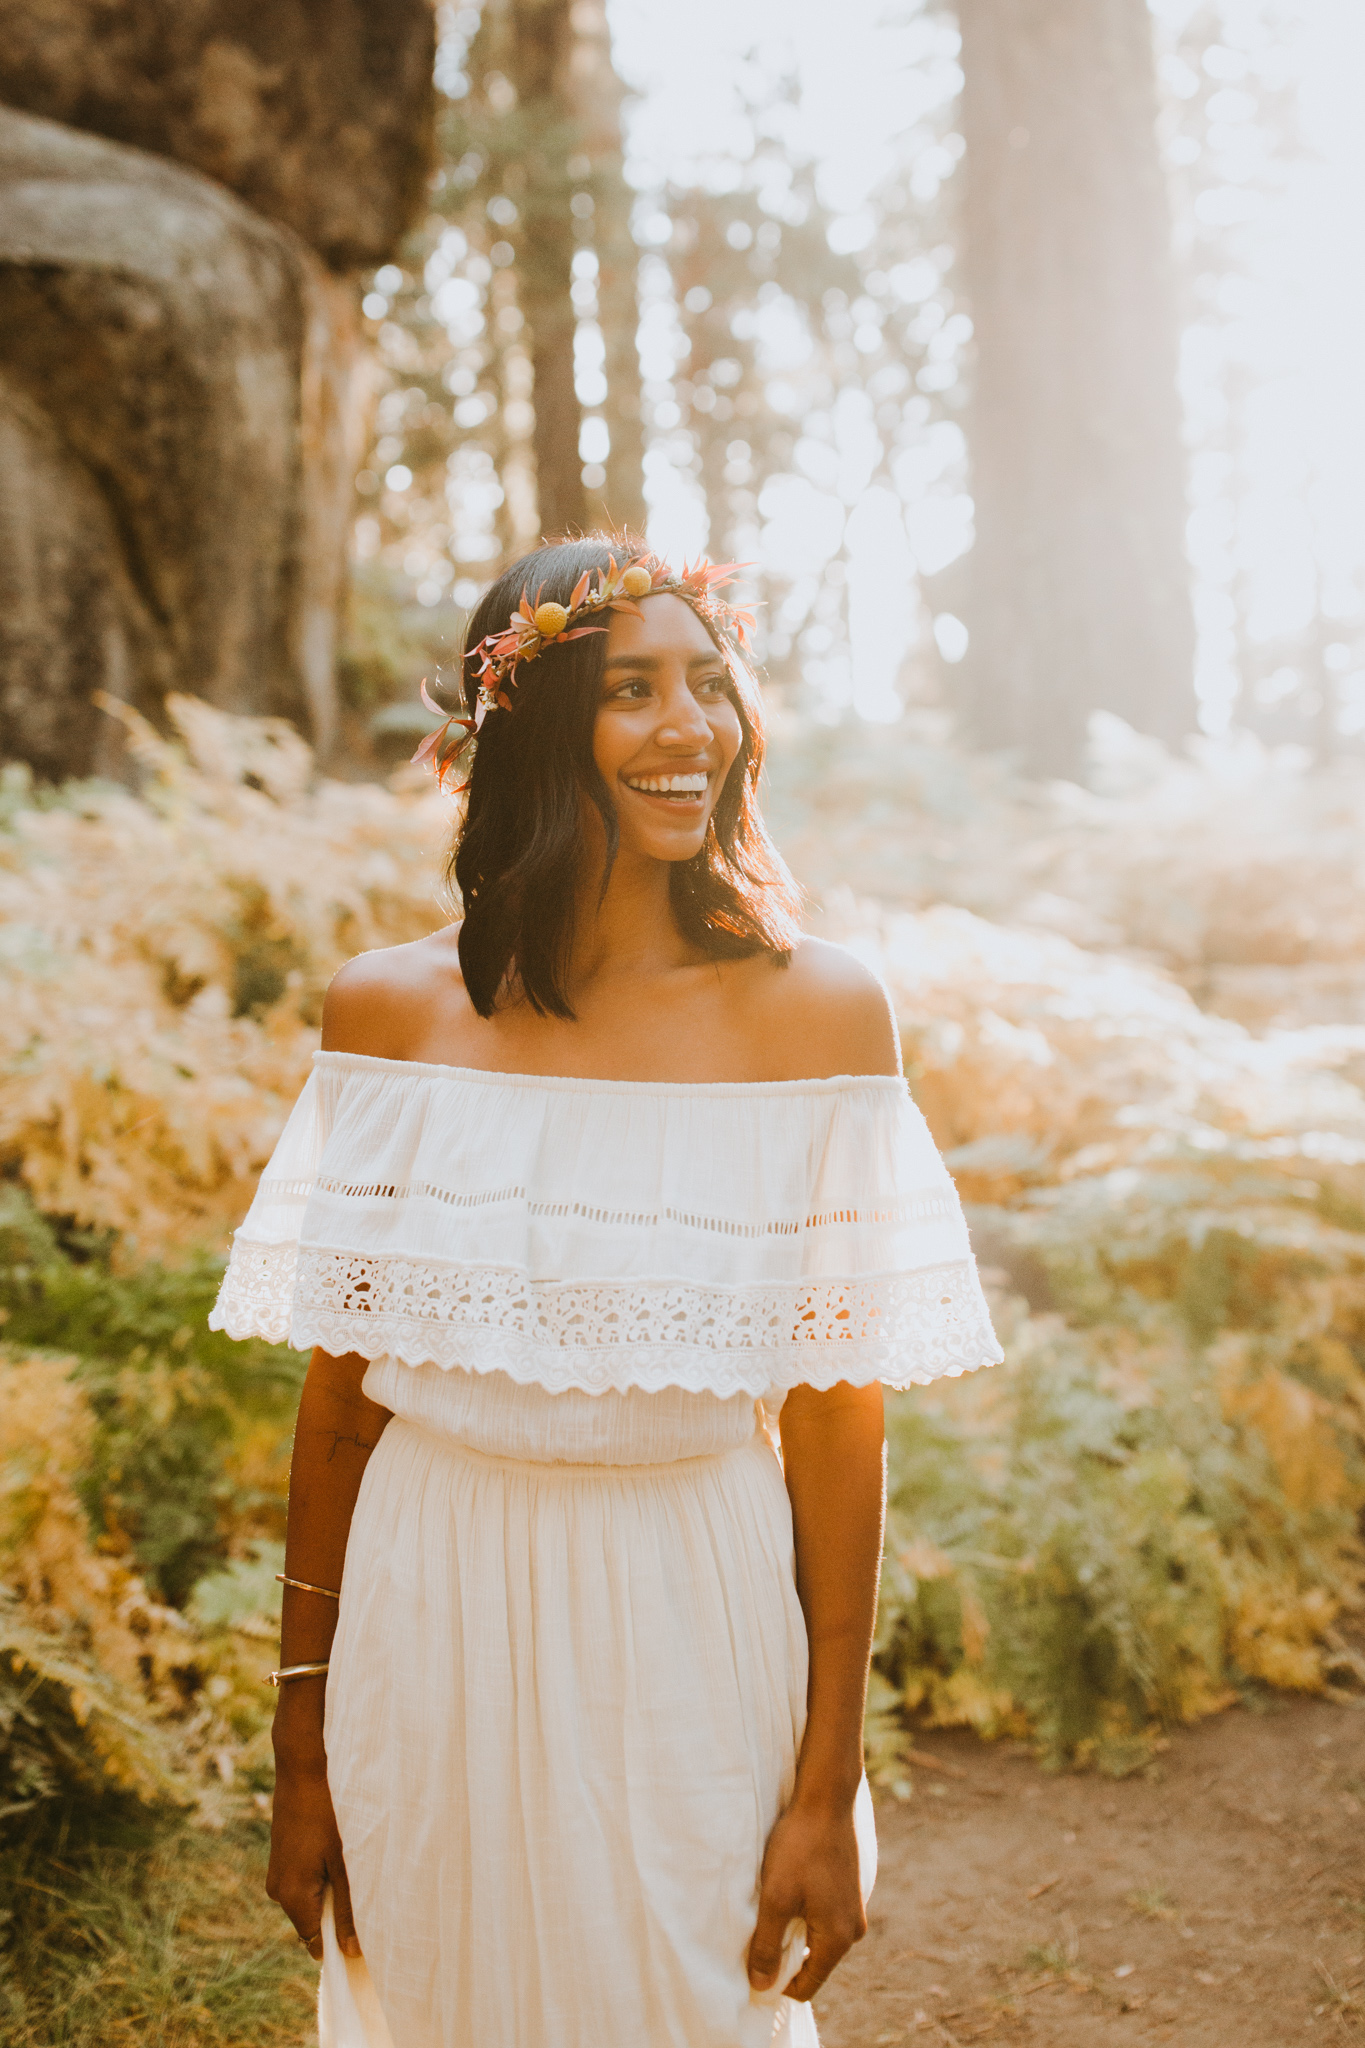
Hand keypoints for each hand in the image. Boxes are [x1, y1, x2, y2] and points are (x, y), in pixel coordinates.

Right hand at [266, 1752, 360, 1961]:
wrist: (301, 1775)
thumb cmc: (328, 1817)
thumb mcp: (343, 1865)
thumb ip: (347, 1910)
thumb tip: (351, 1950)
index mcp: (292, 1897)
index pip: (313, 1941)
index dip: (336, 1942)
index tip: (359, 1933)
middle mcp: (277, 1892)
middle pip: (309, 1922)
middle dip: (333, 1914)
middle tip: (358, 1888)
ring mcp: (274, 1876)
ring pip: (305, 1902)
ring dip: (326, 1894)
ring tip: (343, 1864)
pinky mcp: (278, 1862)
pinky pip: (299, 1885)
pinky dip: (316, 1880)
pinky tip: (331, 1855)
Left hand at [747, 1796, 865, 2001]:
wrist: (827, 1797)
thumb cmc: (800, 1847)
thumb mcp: (776, 1899)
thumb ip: (767, 1947)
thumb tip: (762, 1988)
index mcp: (839, 1938)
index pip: (808, 1985)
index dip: (777, 1983)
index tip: (752, 1968)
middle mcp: (854, 1929)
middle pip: (815, 1962)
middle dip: (785, 1954)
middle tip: (757, 1932)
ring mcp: (855, 1906)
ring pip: (818, 1936)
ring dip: (795, 1929)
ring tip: (772, 1905)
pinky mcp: (850, 1888)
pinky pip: (825, 1914)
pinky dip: (806, 1911)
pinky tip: (790, 1887)